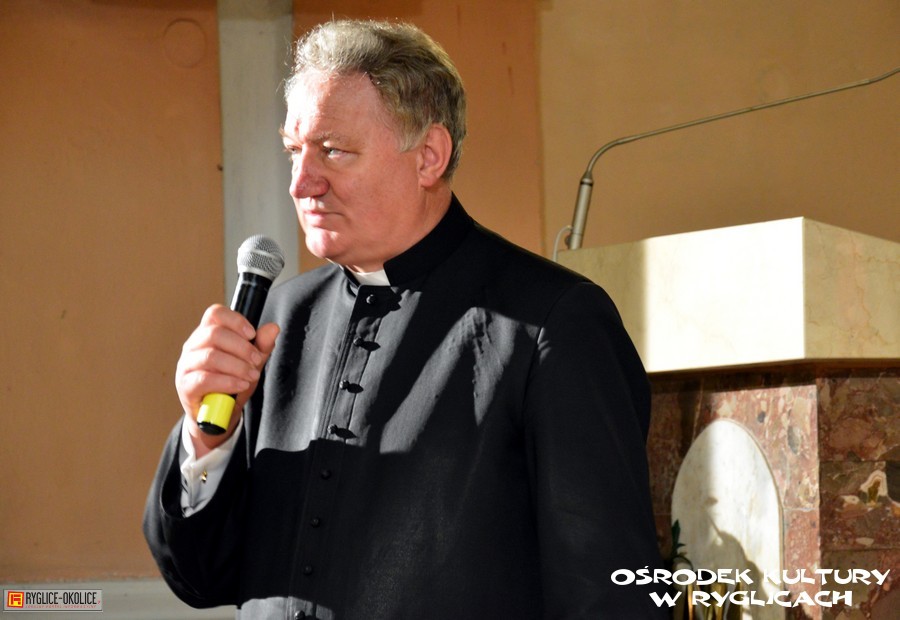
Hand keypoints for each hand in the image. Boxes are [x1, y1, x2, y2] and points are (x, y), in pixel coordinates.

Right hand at [175, 304, 279, 454]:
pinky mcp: (185, 386)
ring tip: (251, 375)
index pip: (215, 314)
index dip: (235, 320)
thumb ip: (261, 346)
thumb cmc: (231, 384)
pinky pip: (205, 379)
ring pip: (210, 356)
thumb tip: (273, 328)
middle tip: (256, 361)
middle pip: (214, 333)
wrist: (218, 415)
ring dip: (237, 366)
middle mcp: (193, 346)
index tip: (252, 334)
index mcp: (207, 335)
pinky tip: (240, 385)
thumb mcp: (251, 364)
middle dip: (242, 347)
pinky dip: (227, 381)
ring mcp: (186, 365)